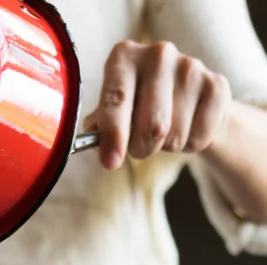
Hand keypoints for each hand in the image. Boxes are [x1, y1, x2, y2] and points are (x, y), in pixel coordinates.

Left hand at [85, 41, 232, 169]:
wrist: (186, 98)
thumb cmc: (138, 107)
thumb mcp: (114, 111)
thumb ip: (100, 126)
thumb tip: (95, 142)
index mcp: (124, 57)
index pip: (116, 100)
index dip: (113, 135)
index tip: (110, 162)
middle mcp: (158, 54)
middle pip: (151, 126)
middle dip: (141, 149)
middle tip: (139, 146)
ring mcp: (191, 66)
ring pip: (174, 136)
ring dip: (165, 147)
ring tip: (164, 130)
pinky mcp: (216, 85)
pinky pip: (198, 138)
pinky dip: (189, 145)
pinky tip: (186, 127)